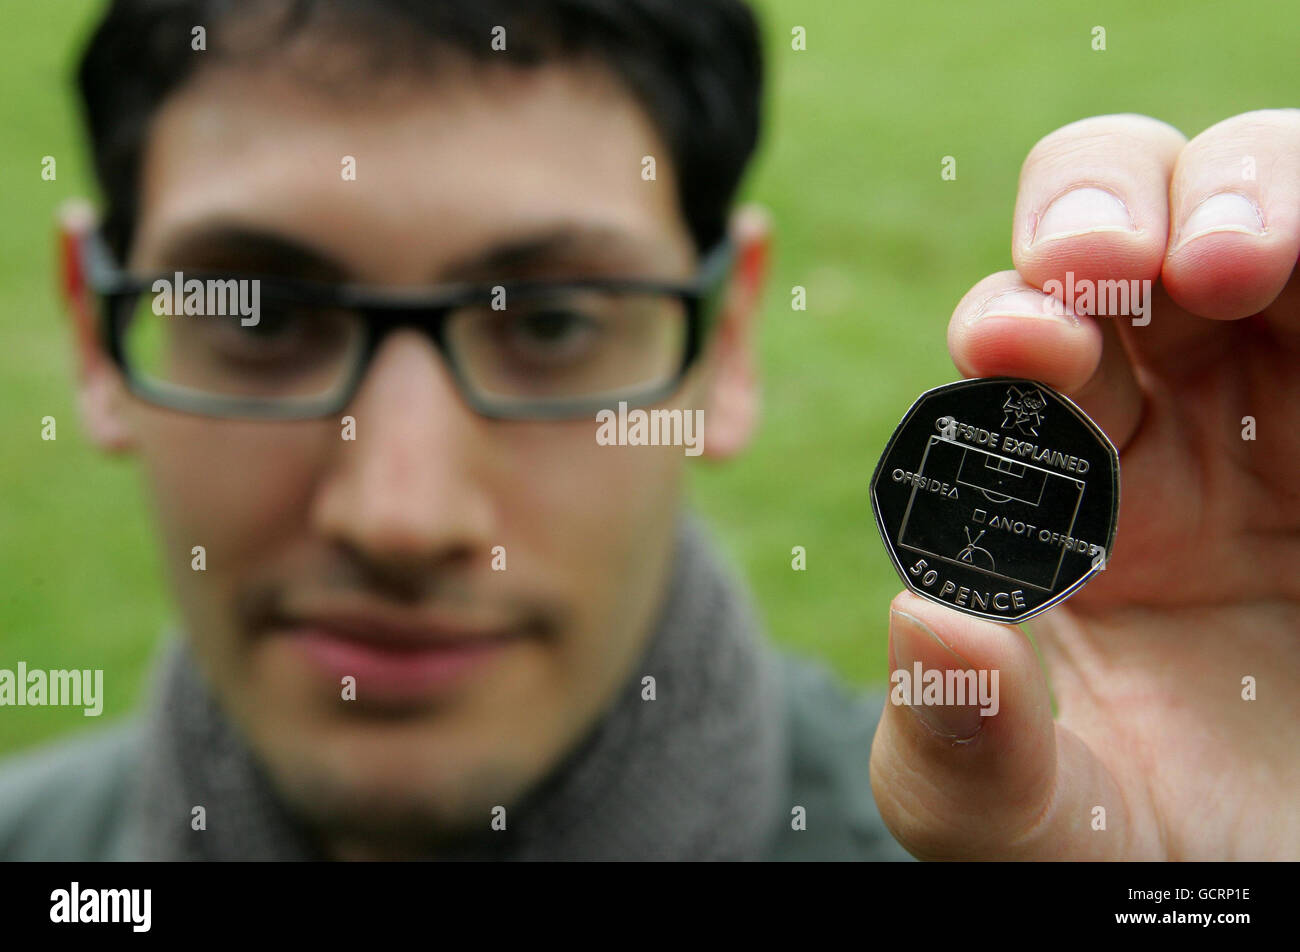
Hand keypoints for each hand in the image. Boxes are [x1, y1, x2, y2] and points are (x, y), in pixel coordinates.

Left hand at [869, 111, 1299, 859]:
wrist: (1273, 889)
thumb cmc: (1144, 858)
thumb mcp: (1020, 823)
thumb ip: (956, 743)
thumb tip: (926, 619)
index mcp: (1057, 499)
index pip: (1017, 351)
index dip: (1009, 322)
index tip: (1013, 351)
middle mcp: (1171, 434)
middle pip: (1121, 234)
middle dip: (1101, 211)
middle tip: (1105, 265)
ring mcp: (1294, 418)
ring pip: (1260, 215)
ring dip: (1238, 194)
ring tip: (1227, 259)